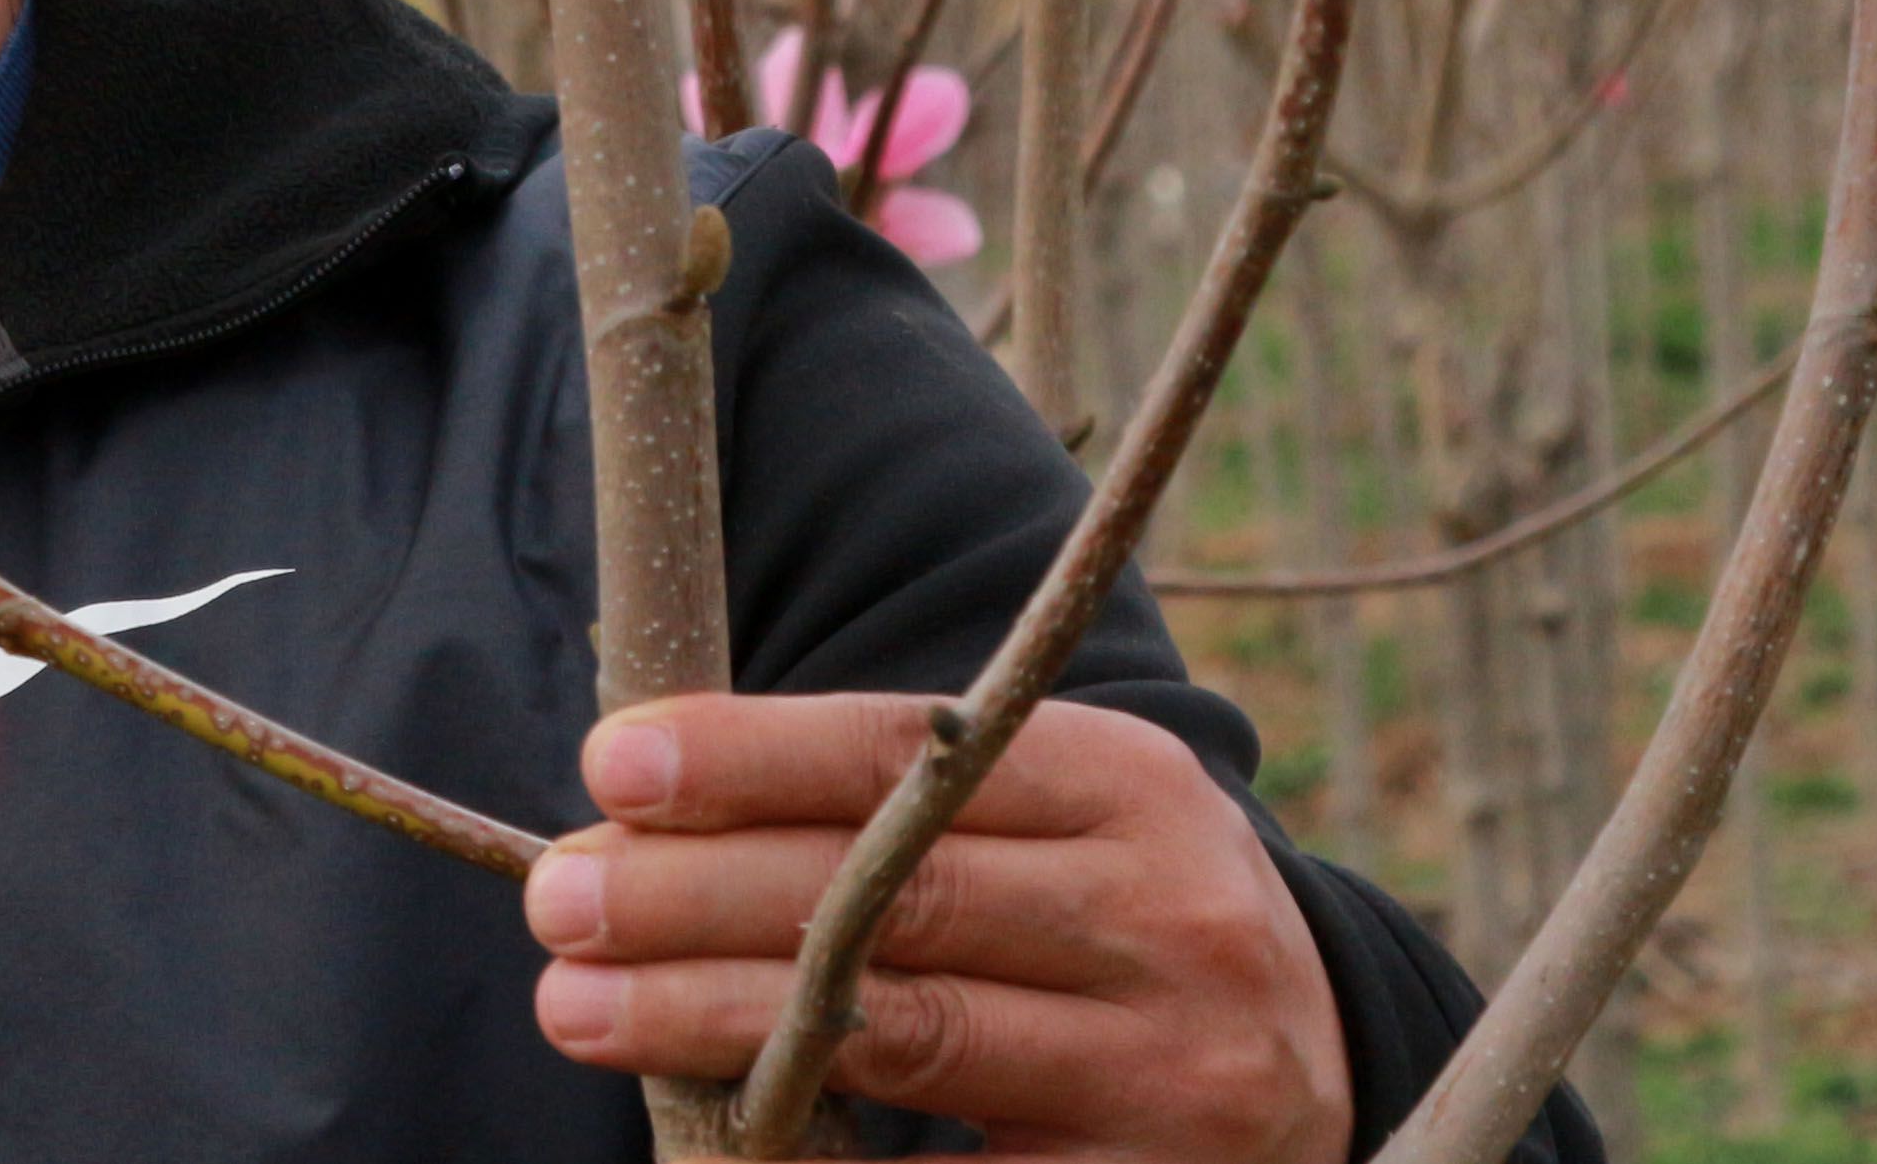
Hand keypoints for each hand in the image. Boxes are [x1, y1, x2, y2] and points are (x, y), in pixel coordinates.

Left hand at [519, 692, 1349, 1163]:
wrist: (1320, 1072)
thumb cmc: (1109, 921)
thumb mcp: (1053, 820)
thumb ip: (894, 807)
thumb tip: (641, 809)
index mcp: (1127, 783)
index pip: (911, 752)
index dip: (750, 755)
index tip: (611, 764)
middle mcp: (1164, 916)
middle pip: (892, 893)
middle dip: (697, 894)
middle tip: (557, 900)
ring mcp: (1168, 1070)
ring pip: (906, 1036)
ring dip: (715, 1020)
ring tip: (582, 1006)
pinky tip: (706, 1152)